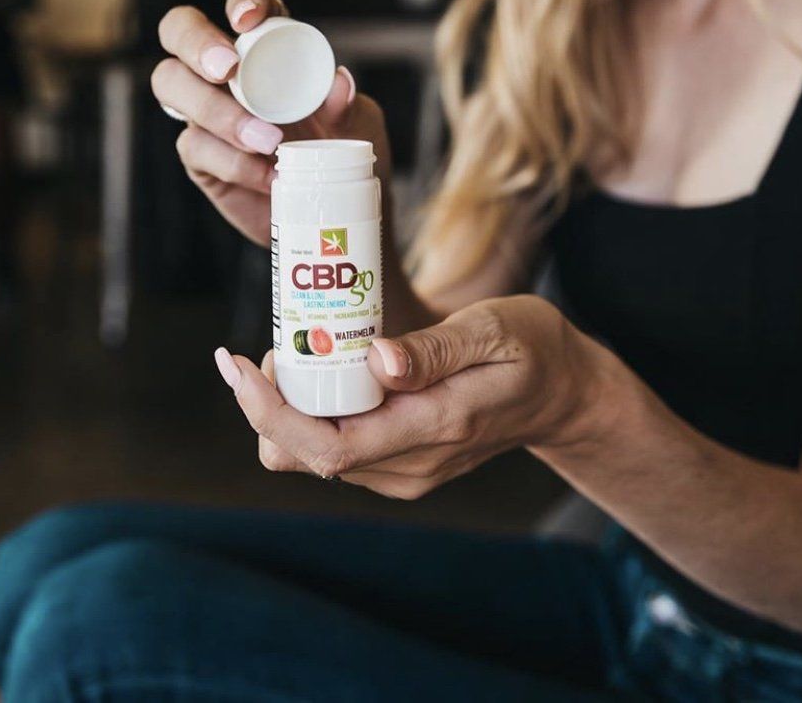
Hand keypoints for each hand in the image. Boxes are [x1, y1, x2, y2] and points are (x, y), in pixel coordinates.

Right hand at [151, 0, 393, 247]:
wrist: (330, 215)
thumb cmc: (343, 154)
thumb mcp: (359, 128)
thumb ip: (348, 107)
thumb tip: (340, 82)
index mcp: (269, 47)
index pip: (247, 6)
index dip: (242, 1)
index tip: (248, 19)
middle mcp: (228, 71)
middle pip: (179, 31)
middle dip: (196, 42)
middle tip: (228, 71)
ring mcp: (204, 110)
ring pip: (171, 85)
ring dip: (215, 110)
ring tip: (267, 139)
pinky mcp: (199, 153)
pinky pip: (194, 145)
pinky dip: (232, 160)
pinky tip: (267, 175)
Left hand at [215, 295, 599, 497]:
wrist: (564, 394)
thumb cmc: (531, 348)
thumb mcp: (495, 329)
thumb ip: (436, 349)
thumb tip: (376, 359)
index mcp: (433, 427)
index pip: (328, 444)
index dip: (269, 411)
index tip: (238, 364)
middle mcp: (411, 465)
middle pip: (306, 457)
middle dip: (266, 405)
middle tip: (263, 346)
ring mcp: (404, 471)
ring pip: (313, 457)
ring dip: (286, 408)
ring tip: (291, 348)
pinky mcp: (399, 464)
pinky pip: (336, 447)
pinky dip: (311, 412)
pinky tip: (318, 367)